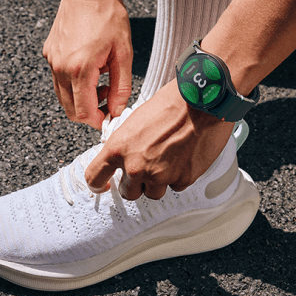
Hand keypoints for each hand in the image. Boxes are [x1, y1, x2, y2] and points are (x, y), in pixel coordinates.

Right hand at [42, 0, 132, 129]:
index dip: (97, 121)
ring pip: (63, 96)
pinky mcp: (49, 54)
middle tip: (108, 101)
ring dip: (82, 99)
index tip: (109, 118)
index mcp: (79, 69)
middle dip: (90, 112)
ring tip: (102, 83)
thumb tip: (118, 110)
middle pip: (70, 110)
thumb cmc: (108, 15)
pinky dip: (74, 84)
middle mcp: (60, 67)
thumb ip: (122, 87)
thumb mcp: (124, 53)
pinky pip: (59, 80)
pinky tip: (91, 70)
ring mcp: (52, 61)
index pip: (83, 112)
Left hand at [84, 80, 234, 199]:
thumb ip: (125, 145)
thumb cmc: (171, 104)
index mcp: (118, 149)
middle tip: (146, 168)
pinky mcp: (182, 179)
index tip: (102, 186)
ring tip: (167, 160)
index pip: (94, 177)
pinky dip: (178, 176)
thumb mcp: (135, 121)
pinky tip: (183, 158)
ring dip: (158, 182)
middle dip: (136, 183)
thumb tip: (123, 158)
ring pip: (153, 193)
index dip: (97, 184)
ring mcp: (160, 176)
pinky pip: (176, 186)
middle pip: (128, 193)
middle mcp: (137, 167)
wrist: (201, 102)